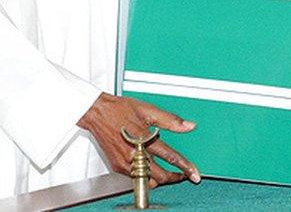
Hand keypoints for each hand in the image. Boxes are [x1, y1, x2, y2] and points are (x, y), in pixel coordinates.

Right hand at [78, 93, 200, 186]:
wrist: (97, 113)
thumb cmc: (119, 109)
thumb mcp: (148, 110)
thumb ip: (170, 120)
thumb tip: (188, 126)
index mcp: (144, 139)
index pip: (170, 157)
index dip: (184, 167)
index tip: (193, 173)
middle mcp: (134, 153)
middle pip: (159, 176)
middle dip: (173, 178)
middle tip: (182, 175)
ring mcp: (124, 162)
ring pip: (147, 180)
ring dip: (159, 178)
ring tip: (166, 173)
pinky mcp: (117, 166)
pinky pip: (135, 176)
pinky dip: (144, 174)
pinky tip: (148, 166)